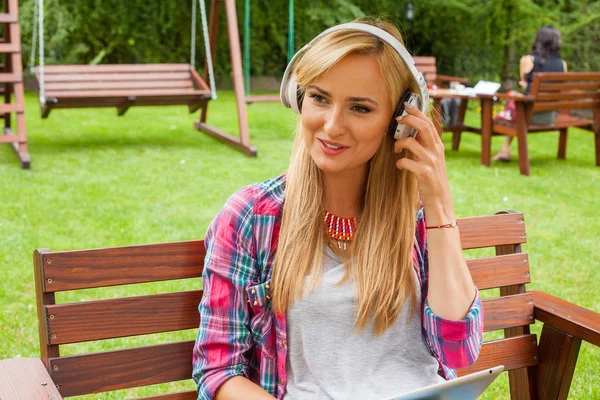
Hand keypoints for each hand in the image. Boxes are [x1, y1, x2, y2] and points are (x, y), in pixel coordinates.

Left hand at [393, 103, 454, 222]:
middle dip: (409, 120)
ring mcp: (431, 162)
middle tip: (397, 120)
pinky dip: (400, 162)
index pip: (428, 123)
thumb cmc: (431, 176)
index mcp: (437, 146)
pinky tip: (399, 165)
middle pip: (423, 127)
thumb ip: (424, 144)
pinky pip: (407, 162)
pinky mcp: (424, 173)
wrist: (439, 198)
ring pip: (411, 142)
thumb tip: (413, 129)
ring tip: (397, 148)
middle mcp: (436, 151)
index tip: (407, 105)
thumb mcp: (431, 157)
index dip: (418, 112)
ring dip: (400, 143)